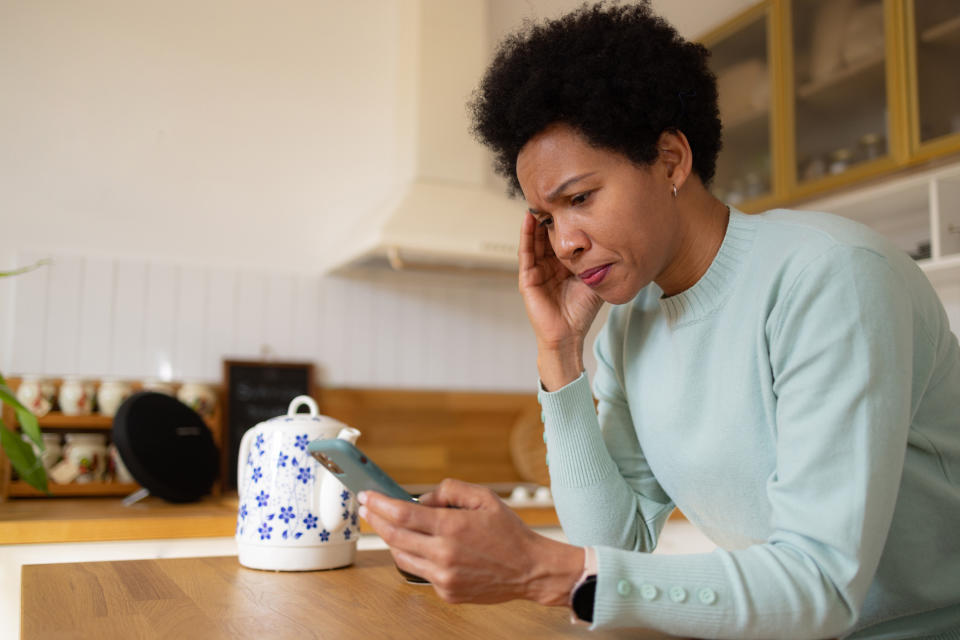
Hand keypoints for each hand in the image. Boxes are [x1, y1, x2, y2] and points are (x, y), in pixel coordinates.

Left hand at [358, 478, 583, 605]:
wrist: (531, 570)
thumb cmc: (509, 533)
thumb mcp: (483, 497)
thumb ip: (449, 490)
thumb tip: (421, 500)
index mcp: (452, 527)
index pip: (402, 514)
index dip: (379, 504)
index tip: (367, 496)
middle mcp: (444, 554)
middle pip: (394, 536)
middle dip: (376, 520)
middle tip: (367, 509)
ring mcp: (443, 577)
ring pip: (401, 556)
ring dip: (391, 539)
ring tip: (390, 525)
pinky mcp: (446, 592)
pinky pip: (420, 572)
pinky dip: (416, 557)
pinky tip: (423, 546)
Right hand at [519, 213, 603, 387]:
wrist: (569, 334)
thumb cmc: (581, 311)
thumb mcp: (594, 278)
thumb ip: (599, 261)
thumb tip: (617, 240)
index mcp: (563, 266)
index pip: (562, 238)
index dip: (564, 220)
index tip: (570, 200)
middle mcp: (548, 266)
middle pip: (546, 235)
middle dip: (549, 216)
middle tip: (552, 194)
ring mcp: (536, 272)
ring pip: (534, 240)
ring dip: (535, 221)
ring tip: (538, 200)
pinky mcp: (527, 279)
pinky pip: (526, 253)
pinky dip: (526, 235)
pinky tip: (529, 219)